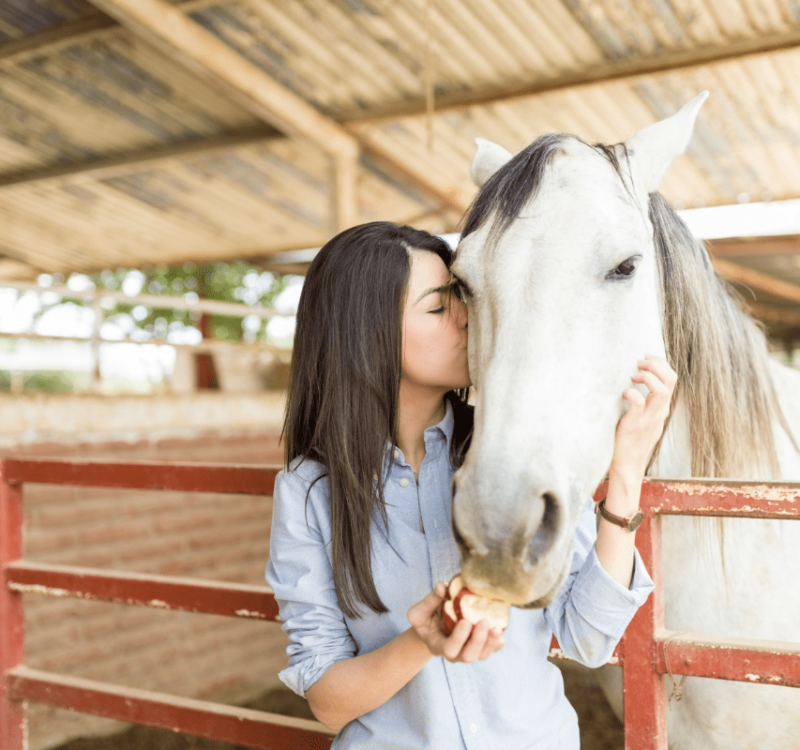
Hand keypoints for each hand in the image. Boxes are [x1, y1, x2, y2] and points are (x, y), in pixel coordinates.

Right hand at [407, 582, 504, 662]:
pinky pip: (489, 650)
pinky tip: (501, 634)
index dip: (459, 638)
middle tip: (483, 622)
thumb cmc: (424, 621)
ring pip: (481, 655)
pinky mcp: (477, 648)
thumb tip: (442, 586)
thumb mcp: (419, 612)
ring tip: (497, 628)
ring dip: (490, 642)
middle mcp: (455, 654)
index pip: (450, 648)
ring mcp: (467, 652)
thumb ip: (430, 601)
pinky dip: (496, 644)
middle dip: (478, 640)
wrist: (430, 630)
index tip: (465, 621)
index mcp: (438, 646)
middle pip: (468, 656)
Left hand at [610, 355, 676, 485]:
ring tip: (633, 376)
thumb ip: (649, 403)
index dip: (661, 363)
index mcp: (662, 408)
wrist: (628, 464)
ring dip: (648, 377)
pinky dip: (632, 393)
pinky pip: (638, 403)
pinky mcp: (634, 425)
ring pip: (661, 391)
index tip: (646, 358)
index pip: (672, 379)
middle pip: (671, 380)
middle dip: (657, 365)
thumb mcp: (647, 419)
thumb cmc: (633, 439)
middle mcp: (659, 412)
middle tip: (640, 363)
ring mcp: (649, 419)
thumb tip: (641, 383)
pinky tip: (623, 394)